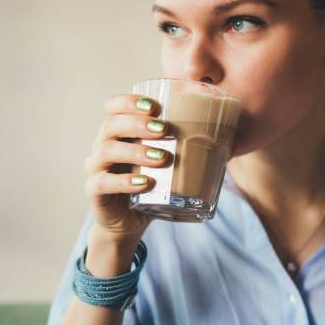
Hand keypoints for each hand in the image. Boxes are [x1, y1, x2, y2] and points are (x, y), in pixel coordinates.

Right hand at [83, 94, 171, 240]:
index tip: (155, 105)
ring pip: (108, 151)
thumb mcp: (163, 164)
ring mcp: (96, 168)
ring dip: (136, 151)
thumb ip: (182, 149)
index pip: (113, 107)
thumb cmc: (149, 186)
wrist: (127, 222)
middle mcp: (102, 146)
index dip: (129, 102)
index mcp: (117, 133)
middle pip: (111, 125)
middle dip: (138, 123)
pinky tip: (146, 183)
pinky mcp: (95, 192)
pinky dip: (126, 181)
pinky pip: (104, 182)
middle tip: (164, 129)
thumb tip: (229, 141)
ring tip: (162, 157)